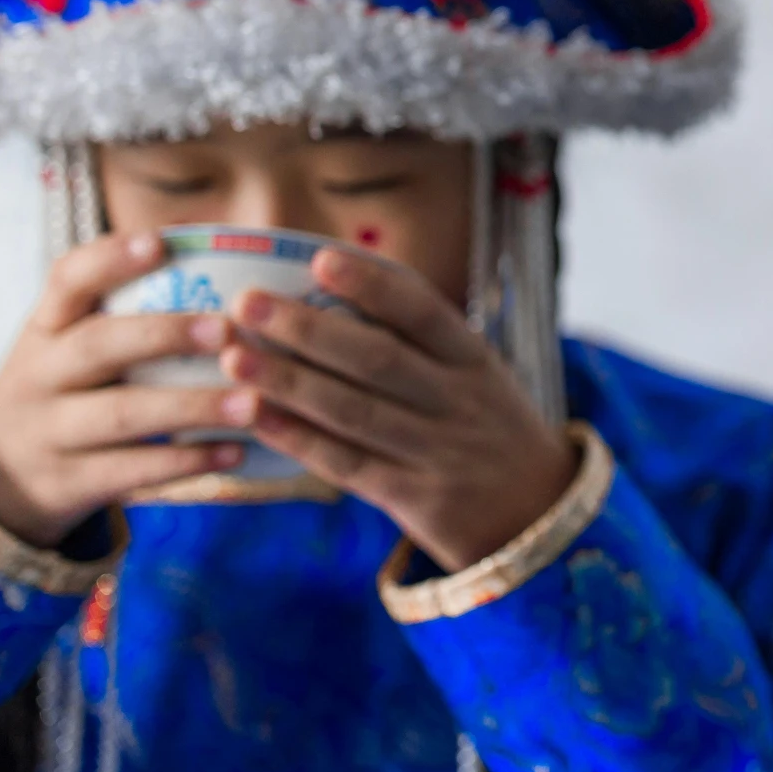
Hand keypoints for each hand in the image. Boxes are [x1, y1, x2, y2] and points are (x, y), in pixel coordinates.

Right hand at [0, 233, 245, 548]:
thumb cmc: (63, 387)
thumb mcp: (65, 343)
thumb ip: (120, 308)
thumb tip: (212, 247)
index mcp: (46, 327)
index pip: (65, 280)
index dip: (110, 258)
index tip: (160, 241)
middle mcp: (40, 374)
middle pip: (96, 347)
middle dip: (164, 335)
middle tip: (227, 329)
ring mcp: (50, 431)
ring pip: (122, 416)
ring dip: (193, 407)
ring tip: (252, 402)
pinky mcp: (69, 481)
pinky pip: (132, 470)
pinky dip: (187, 461)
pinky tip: (236, 450)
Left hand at [222, 251, 577, 571]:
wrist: (538, 513)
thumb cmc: (488, 427)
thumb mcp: (477, 374)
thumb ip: (421, 340)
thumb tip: (334, 284)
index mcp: (473, 358)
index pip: (422, 310)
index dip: (372, 283)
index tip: (319, 258)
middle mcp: (458, 400)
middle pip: (377, 359)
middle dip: (308, 329)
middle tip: (248, 302)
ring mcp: (438, 451)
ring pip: (354, 411)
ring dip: (289, 382)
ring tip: (233, 355)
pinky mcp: (415, 498)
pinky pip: (348, 465)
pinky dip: (300, 440)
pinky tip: (257, 417)